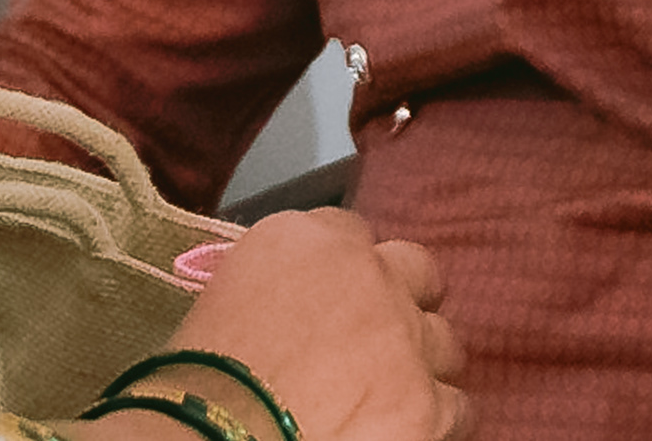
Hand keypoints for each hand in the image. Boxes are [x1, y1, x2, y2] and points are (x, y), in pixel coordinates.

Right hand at [139, 209, 471, 440]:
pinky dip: (434, 420)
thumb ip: (274, 284)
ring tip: (389, 394)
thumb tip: (291, 308)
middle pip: (415, 270)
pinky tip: (404, 430)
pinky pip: (456, 407)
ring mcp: (405, 338)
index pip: (344, 230)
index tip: (329, 298)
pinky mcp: (429, 404)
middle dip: (403, 300)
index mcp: (302, 240)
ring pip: (443, 341)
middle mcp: (366, 273)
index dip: (340, 271)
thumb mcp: (221, 301)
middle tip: (376, 339)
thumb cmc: (195, 380)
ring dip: (418, 363)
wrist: (217, 431)